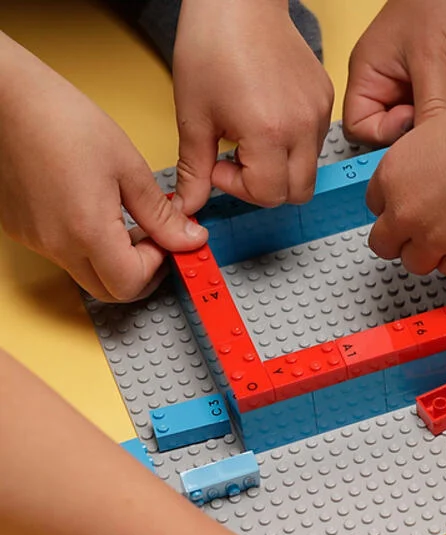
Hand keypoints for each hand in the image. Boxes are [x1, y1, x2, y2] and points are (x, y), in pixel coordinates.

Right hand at [0, 45, 206, 300]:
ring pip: (85, 272)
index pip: (131, 284)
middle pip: (108, 289)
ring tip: (123, 217)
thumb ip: (161, 214)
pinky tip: (92, 209)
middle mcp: (55, 243)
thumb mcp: (128, 166)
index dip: (157, 268)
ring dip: (112, 259)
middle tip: (154, 240)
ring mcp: (34, 238)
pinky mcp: (20, 227)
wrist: (6, 95)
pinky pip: (61, 252)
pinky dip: (85, 244)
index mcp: (87, 230)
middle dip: (138, 272)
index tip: (167, 242)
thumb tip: (189, 239)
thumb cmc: (61, 119)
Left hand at [172, 0, 333, 212]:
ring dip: (279, 164)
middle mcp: (303, 128)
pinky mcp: (326, 100)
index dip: (239, 188)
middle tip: (237, 160)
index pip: (268, 195)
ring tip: (250, 134)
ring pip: (308, 169)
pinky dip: (292, 141)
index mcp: (269, 133)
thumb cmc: (213, 45)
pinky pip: (315, 140)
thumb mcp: (193, 114)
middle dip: (265, 187)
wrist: (239, 0)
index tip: (218, 165)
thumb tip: (188, 205)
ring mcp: (319, 114)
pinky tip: (267, 116)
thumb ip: (194, 168)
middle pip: (297, 193)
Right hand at [344, 0, 445, 144]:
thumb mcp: (433, 62)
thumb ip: (429, 110)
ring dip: (432, 129)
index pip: (360, 127)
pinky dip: (445, 121)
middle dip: (410, 136)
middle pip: (387, 133)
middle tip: (435, 125)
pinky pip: (434, 118)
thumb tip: (426, 152)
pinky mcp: (434, 86)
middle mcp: (386, 83)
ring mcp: (410, 85)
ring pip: (414, 128)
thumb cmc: (440, 2)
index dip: (385, 135)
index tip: (413, 122)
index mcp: (369, 74)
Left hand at [365, 82, 445, 275]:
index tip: (409, 208)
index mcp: (394, 174)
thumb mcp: (436, 133)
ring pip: (416, 264)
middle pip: (384, 244)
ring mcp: (434, 238)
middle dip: (402, 240)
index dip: (394, 208)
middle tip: (423, 234)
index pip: (376, 206)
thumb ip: (423, 165)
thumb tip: (430, 179)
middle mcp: (406, 211)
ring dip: (431, 254)